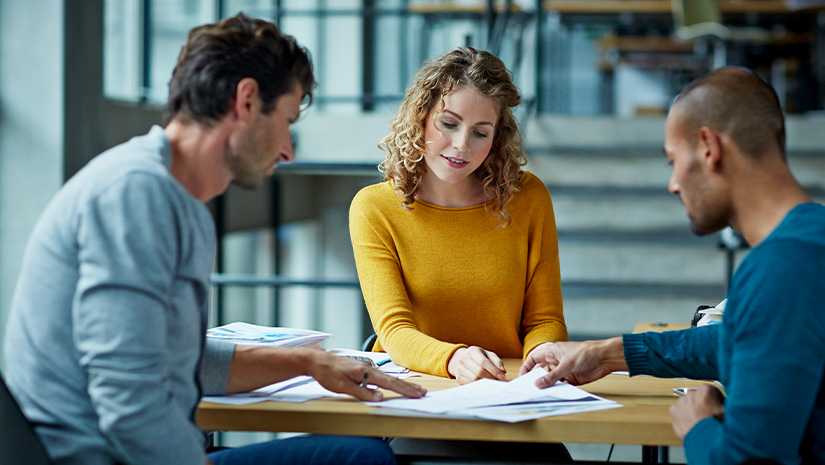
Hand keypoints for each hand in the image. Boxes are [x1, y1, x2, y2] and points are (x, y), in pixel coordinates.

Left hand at [306, 351, 425, 400]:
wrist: (316, 360)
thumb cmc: (327, 373)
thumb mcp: (342, 386)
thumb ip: (362, 392)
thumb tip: (380, 397)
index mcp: (365, 372)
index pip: (389, 383)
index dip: (404, 390)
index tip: (417, 394)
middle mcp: (368, 368)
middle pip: (392, 380)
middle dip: (408, 387)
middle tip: (422, 392)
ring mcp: (365, 368)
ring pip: (387, 378)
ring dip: (401, 384)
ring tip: (413, 388)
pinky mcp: (361, 369)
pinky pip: (380, 377)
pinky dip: (390, 381)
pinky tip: (392, 384)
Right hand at [447, 346, 505, 383]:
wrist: (461, 359)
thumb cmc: (479, 357)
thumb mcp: (488, 355)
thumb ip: (497, 362)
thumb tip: (502, 372)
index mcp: (472, 351)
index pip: (484, 362)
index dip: (494, 370)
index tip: (502, 377)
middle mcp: (464, 359)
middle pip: (479, 372)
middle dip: (490, 378)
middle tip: (498, 381)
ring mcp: (459, 369)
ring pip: (474, 379)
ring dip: (485, 383)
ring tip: (491, 382)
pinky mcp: (458, 378)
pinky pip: (470, 384)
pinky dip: (478, 386)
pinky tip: (483, 384)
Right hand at [520, 338, 625, 387]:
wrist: (604, 358)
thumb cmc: (585, 353)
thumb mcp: (566, 364)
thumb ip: (552, 376)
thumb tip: (538, 384)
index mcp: (552, 352)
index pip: (534, 359)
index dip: (526, 367)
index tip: (522, 377)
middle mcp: (556, 361)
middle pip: (541, 371)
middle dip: (536, 379)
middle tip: (529, 389)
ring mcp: (563, 370)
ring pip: (550, 380)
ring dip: (547, 386)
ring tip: (541, 395)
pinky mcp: (571, 379)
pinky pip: (560, 386)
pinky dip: (557, 390)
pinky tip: (554, 395)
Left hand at [670, 384, 724, 438]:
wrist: (702, 439)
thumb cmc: (715, 425)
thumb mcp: (727, 411)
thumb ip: (726, 402)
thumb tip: (729, 401)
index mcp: (705, 390)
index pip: (711, 390)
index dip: (715, 399)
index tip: (717, 405)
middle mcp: (691, 393)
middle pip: (698, 396)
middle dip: (702, 403)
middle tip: (708, 415)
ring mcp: (681, 401)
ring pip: (688, 403)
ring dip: (692, 409)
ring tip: (699, 420)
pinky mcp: (673, 410)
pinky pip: (679, 410)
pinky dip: (683, 415)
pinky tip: (691, 422)